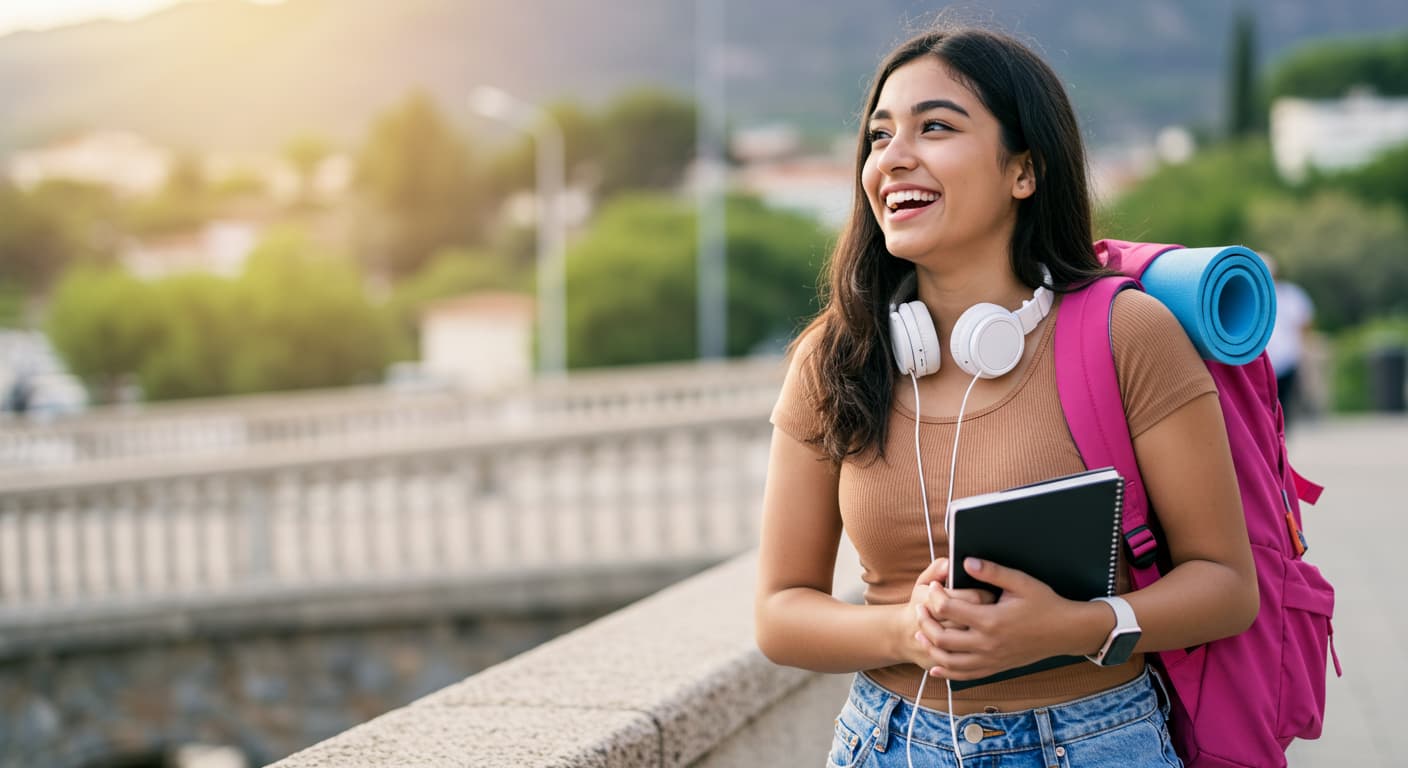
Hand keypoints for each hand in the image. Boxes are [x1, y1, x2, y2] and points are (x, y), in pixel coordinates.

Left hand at [913, 557, 1085, 680]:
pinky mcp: (995, 668)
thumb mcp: (1021, 582)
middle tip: (919, 608)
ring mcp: (991, 659)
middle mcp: (988, 644)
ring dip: (930, 647)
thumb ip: (992, 571)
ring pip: (949, 661)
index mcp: (991, 620)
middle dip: (925, 622)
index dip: (935, 596)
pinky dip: (946, 672)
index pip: (949, 609)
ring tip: (920, 633)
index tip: (932, 586)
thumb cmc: (1044, 604)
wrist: (1065, 632)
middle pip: (942, 638)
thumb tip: (966, 562)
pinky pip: (965, 676)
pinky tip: (935, 666)